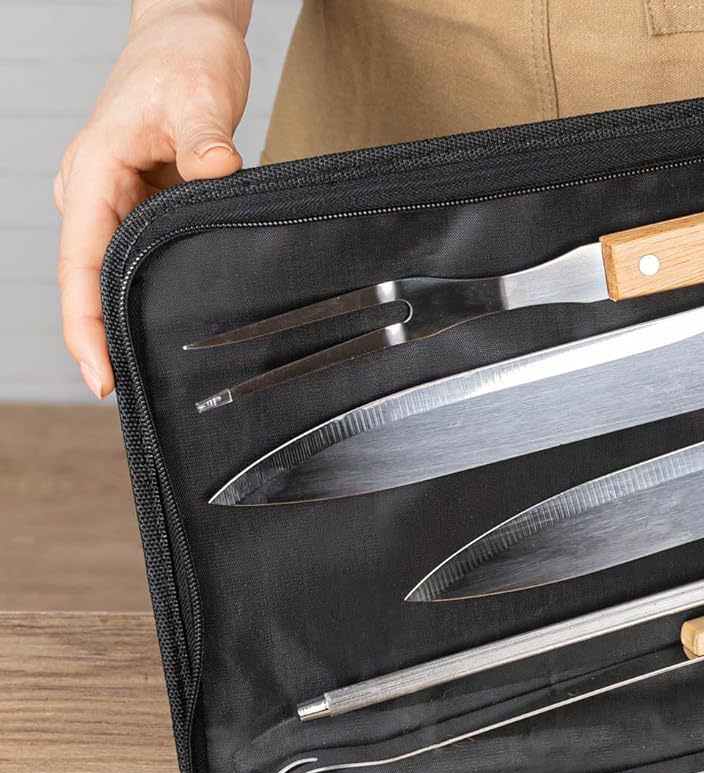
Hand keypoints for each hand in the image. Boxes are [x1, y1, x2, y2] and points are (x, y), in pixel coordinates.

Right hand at [55, 0, 251, 398]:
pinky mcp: (148, 205)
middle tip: (138, 398)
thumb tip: (217, 172)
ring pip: (120, 275)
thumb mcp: (198, 94)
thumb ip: (205, 139)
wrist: (188, 31)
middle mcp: (97, 194)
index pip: (79, 264)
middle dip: (107, 340)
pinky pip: (149, 259)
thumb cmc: (185, 56)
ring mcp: (120, 202)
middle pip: (92, 282)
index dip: (86, 325)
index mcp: (94, 172)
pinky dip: (162, 294)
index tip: (99, 377)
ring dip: (135, 320)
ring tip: (163, 378)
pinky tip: (186, 330)